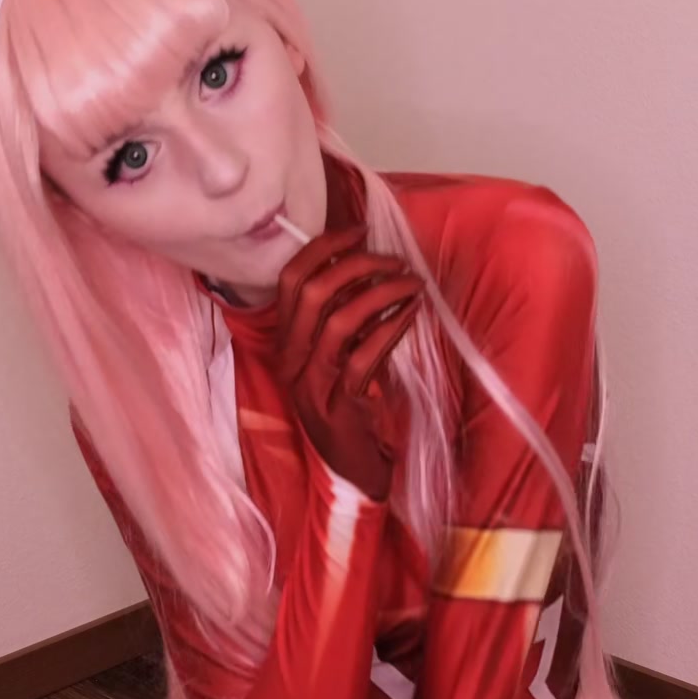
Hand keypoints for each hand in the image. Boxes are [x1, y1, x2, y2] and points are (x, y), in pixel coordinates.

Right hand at [274, 227, 426, 500]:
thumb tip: (367, 268)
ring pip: (339, 320)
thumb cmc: (348, 405)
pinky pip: (365, 355)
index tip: (358, 231)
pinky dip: (392, 327)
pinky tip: (412, 313)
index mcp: (285, 342)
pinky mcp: (340, 404)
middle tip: (393, 261)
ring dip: (381, 293)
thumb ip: (339, 318)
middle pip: (313, 293)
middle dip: (356, 265)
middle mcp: (291, 360)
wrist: (352, 468)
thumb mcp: (335, 356)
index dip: (322, 248)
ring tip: (411, 283)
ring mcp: (312, 384)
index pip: (291, 280)